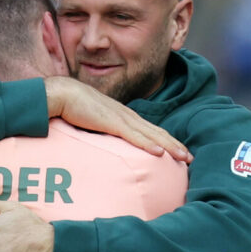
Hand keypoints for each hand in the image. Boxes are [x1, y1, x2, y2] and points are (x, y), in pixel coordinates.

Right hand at [44, 76, 191, 162]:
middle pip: (156, 131)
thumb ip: (101, 133)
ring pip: (150, 134)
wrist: (61, 94)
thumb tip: (104, 149)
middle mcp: (126, 115)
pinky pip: (133, 136)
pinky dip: (148, 143)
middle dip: (175, 144)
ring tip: (184, 156)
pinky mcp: (111, 122)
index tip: (177, 151)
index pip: (149, 129)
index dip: (165, 140)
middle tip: (190, 157)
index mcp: (123, 115)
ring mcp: (120, 118)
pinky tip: (159, 152)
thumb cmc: (72, 108)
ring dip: (169, 145)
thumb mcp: (92, 122)